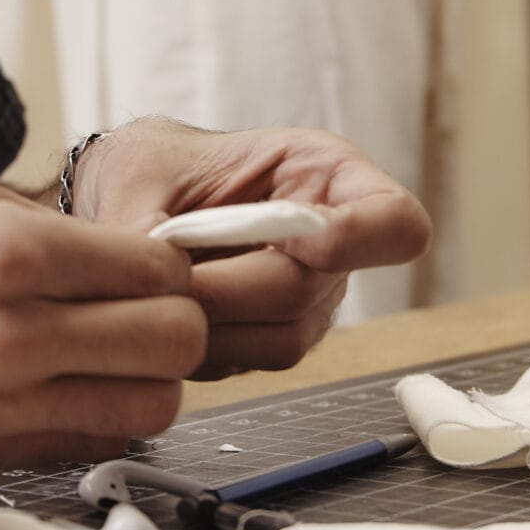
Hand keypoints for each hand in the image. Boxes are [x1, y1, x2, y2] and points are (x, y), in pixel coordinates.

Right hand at [0, 168, 207, 472]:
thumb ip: (43, 222)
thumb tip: (115, 248)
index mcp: (8, 254)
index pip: (162, 273)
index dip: (165, 266)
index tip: (144, 264)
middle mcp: (11, 337)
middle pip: (175, 348)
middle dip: (170, 323)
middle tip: (136, 309)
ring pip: (148, 411)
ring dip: (141, 381)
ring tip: (99, 354)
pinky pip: (82, 445)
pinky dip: (89, 418)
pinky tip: (51, 385)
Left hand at [76, 121, 430, 377]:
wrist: (134, 200)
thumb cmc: (155, 168)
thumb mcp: (141, 169)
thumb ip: (145, 220)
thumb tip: (146, 273)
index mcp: (324, 174)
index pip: (395, 223)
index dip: (355, 239)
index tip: (291, 235)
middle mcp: (330, 245)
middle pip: (309, 289)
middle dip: (229, 288)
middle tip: (164, 278)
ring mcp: (309, 300)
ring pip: (281, 339)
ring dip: (210, 325)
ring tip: (153, 294)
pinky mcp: (273, 338)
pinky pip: (247, 362)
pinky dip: (197, 345)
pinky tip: (163, 313)